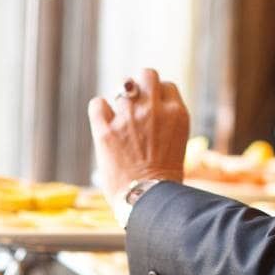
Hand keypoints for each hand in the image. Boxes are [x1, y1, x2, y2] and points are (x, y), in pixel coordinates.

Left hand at [88, 68, 190, 200]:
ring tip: (120, 118)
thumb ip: (166, 121)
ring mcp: (128, 118)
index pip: (166, 86)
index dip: (159, 97)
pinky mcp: (105, 131)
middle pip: (147, 74)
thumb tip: (151, 106)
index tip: (154, 112)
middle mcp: (153, 110)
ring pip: (123, 85)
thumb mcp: (177, 142)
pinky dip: (100, 110)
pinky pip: (98, 103)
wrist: (148, 200)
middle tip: (136, 104)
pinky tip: (103, 121)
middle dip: (141, 86)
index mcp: (176, 113)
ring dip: (121, 99)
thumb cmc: (164, 178)